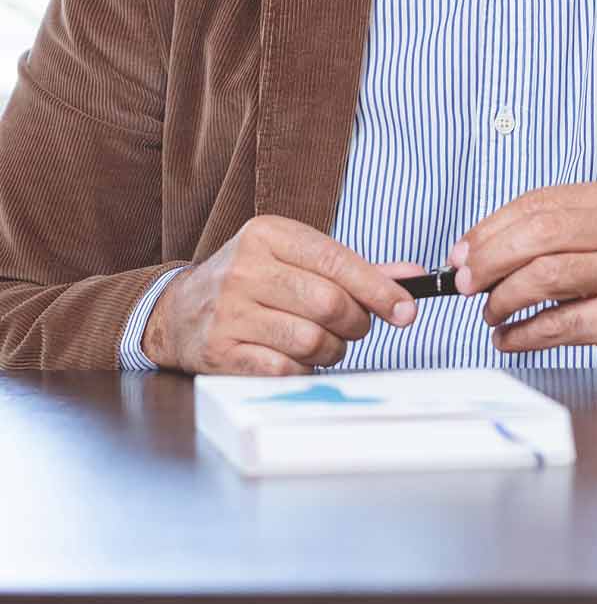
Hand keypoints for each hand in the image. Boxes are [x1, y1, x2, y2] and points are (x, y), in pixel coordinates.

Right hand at [141, 215, 423, 374]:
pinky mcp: (222, 351)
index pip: (337, 261)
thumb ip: (354, 268)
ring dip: (331, 350)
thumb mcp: (295, 258)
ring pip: (312, 341)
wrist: (179, 311)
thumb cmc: (252, 281)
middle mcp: (246, 268)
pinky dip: (303, 370)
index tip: (406, 310)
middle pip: (329, 304)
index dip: (378, 288)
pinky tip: (295, 358)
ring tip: (322, 342)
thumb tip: (411, 278)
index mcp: (268, 233)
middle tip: (353, 327)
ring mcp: (231, 311)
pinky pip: (286, 370)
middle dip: (355, 323)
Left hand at [446, 182, 596, 370]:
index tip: (462, 251)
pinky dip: (523, 333)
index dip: (490, 228)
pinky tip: (509, 337)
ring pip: (544, 275)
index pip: (536, 204)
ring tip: (489, 312)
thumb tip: (480, 249)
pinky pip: (559, 324)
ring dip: (503, 297)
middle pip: (536, 235)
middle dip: (488, 259)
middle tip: (463, 281)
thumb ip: (557, 233)